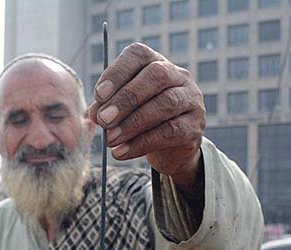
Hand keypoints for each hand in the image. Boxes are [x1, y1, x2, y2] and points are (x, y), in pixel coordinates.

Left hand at [88, 43, 205, 191]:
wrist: (170, 148)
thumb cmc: (141, 120)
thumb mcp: (122, 109)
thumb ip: (108, 106)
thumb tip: (95, 113)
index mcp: (155, 62)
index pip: (138, 55)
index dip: (117, 72)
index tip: (98, 95)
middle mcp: (177, 75)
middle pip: (156, 76)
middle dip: (126, 99)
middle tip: (104, 120)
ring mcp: (190, 99)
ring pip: (165, 104)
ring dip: (133, 123)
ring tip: (111, 139)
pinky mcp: (194, 126)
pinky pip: (171, 132)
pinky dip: (142, 143)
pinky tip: (122, 152)